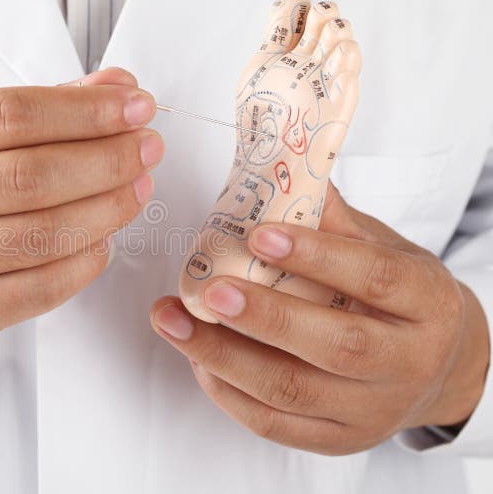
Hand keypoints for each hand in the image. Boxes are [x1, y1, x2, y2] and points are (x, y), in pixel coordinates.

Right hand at [0, 67, 162, 378]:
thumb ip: (46, 107)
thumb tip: (122, 90)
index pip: (14, 114)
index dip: (86, 111)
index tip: (137, 106)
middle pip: (35, 176)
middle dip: (108, 159)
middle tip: (149, 148)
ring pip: (48, 233)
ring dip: (110, 208)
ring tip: (140, 187)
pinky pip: (48, 285)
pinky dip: (90, 256)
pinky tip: (106, 234)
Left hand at [151, 183, 489, 454]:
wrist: (439, 367)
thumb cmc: (400, 298)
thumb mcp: (384, 249)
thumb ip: (333, 220)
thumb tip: (276, 172)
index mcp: (428, 304)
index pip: (377, 278)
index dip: (318, 256)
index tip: (259, 234)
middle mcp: (408, 364)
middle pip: (337, 346)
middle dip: (265, 318)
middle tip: (209, 291)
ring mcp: (373, 411)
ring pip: (293, 391)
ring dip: (224, 356)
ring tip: (175, 322)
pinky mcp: (338, 440)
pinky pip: (274, 424)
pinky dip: (227, 392)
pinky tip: (198, 359)